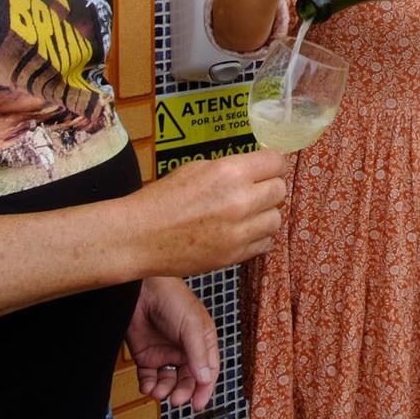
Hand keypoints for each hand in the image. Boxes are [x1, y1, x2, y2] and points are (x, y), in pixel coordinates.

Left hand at [127, 277, 218, 410]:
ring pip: (169, 382)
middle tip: (177, 400)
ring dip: (165, 391)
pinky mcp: (146, 356)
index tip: (198, 404)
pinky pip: (150, 378)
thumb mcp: (191, 325)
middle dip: (183, 392)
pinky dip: (149, 386)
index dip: (205, 388)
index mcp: (202, 341)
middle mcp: (185, 350)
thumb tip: (205, 379)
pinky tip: (147, 387)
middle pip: (188, 380)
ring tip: (158, 392)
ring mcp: (165, 353)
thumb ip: (198, 353)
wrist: (140, 290)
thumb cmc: (172, 299)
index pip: (208, 370)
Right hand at [135, 150, 287, 276]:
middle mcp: (240, 201)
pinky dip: (258, 237)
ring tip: (246, 214)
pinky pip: (265, 243)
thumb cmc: (162, 199)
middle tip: (255, 191)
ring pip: (276, 219)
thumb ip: (231, 168)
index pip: (276, 162)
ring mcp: (239, 232)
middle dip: (269, 188)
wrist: (139, 237)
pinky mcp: (235, 256)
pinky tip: (241, 232)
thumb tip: (255, 169)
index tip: (267, 168)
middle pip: (280, 190)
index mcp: (230, 172)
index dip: (272, 164)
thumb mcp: (197, 168)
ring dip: (265, 215)